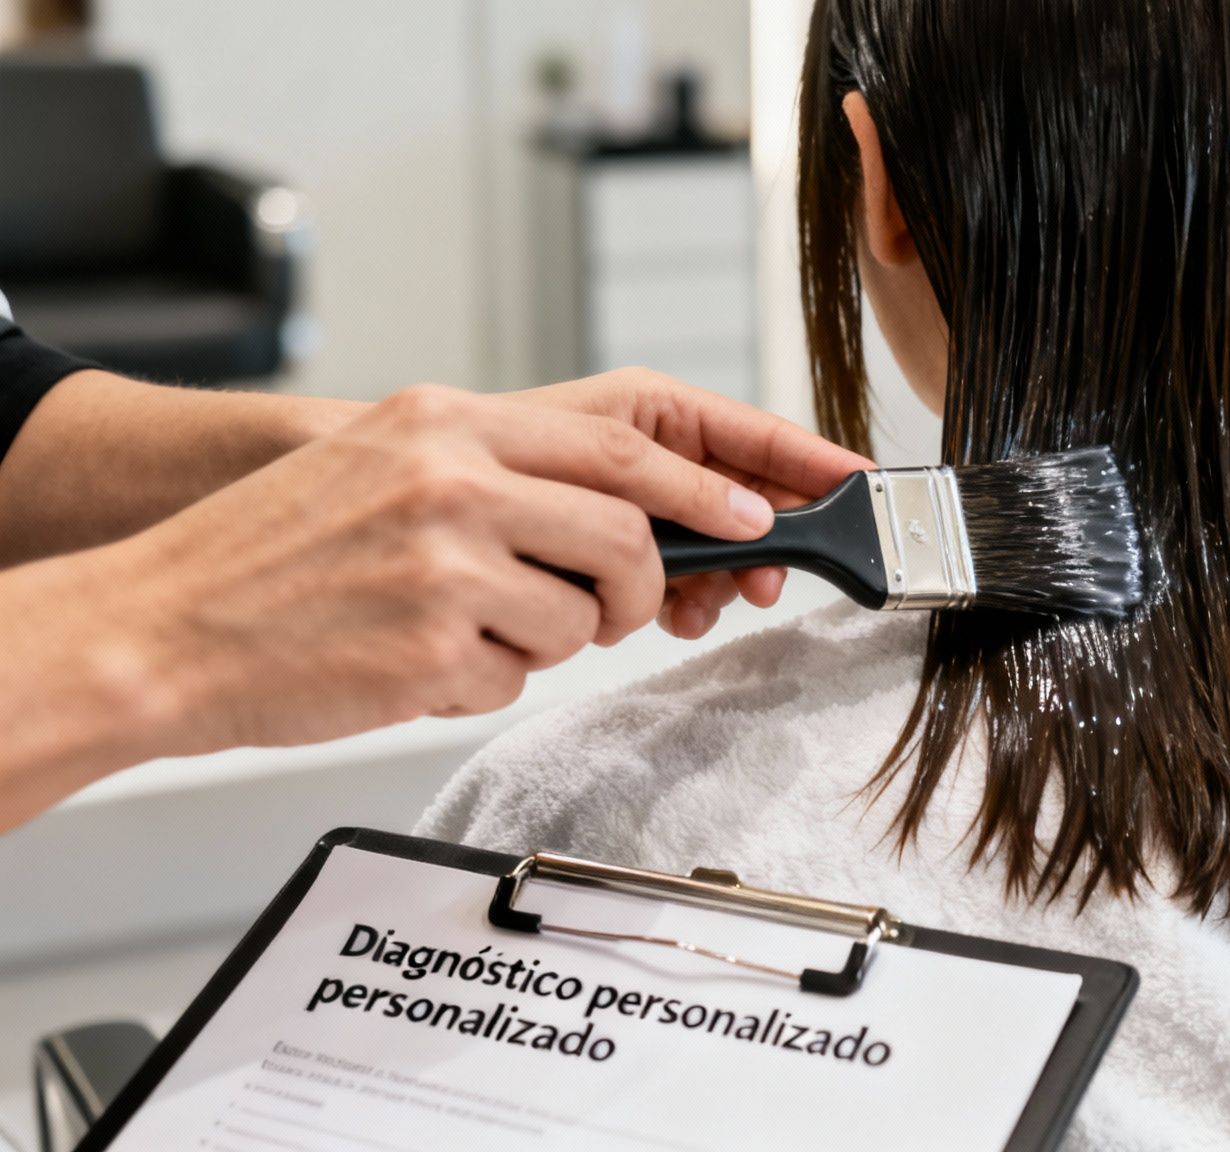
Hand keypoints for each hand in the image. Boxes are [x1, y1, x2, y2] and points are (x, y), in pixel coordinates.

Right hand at [76, 377, 869, 753]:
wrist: (162, 627)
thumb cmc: (281, 554)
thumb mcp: (390, 464)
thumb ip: (508, 472)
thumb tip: (639, 513)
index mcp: (449, 421)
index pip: (628, 440)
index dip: (714, 481)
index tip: (767, 512)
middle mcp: (454, 478)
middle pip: (629, 529)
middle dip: (649, 579)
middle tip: (631, 602)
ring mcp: (445, 563)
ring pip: (585, 613)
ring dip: (553, 637)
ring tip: (468, 627)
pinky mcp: (434, 646)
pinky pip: (521, 673)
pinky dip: (488, 678)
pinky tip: (418, 660)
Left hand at [502, 369, 875, 637]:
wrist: (407, 508)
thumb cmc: (485, 455)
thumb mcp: (599, 455)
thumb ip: (681, 482)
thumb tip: (757, 517)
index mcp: (658, 412)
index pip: (762, 435)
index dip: (818, 463)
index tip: (867, 488)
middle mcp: (657, 456)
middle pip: (751, 499)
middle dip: (765, 543)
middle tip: (763, 587)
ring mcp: (642, 506)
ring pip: (721, 547)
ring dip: (718, 582)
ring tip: (694, 608)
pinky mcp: (621, 551)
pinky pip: (682, 577)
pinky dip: (685, 600)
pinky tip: (669, 615)